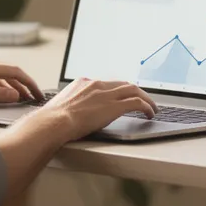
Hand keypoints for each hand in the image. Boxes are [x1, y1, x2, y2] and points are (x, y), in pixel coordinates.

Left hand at [0, 61, 44, 105]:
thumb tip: (15, 95)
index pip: (15, 72)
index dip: (29, 83)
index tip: (38, 92)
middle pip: (10, 74)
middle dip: (25, 86)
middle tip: (35, 97)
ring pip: (2, 78)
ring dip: (14, 87)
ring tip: (23, 98)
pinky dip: (2, 88)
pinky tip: (4, 95)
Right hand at [41, 78, 156, 139]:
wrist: (54, 122)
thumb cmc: (53, 120)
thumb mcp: (62, 107)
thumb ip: (71, 106)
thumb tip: (70, 116)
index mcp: (83, 83)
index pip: (107, 83)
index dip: (118, 90)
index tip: (122, 96)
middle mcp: (97, 85)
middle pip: (123, 84)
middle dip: (135, 92)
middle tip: (142, 100)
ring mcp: (106, 94)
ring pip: (134, 90)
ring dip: (146, 98)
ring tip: (152, 107)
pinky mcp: (114, 106)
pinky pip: (137, 102)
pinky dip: (147, 106)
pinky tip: (150, 114)